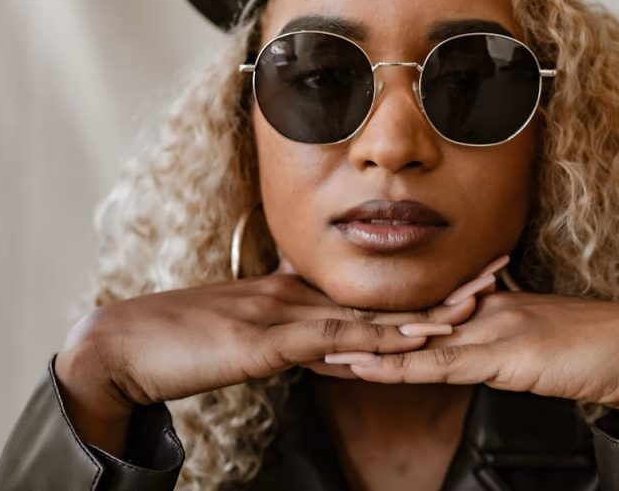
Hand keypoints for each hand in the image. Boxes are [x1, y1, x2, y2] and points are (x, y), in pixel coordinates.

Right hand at [53, 255, 501, 453]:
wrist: (121, 346)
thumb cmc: (176, 343)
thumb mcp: (239, 340)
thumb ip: (279, 337)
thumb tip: (315, 344)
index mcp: (292, 297)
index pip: (366, 291)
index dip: (417, 286)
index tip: (461, 281)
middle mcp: (296, 299)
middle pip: (383, 294)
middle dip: (442, 287)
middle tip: (497, 271)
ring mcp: (283, 317)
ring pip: (369, 313)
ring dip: (424, 311)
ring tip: (476, 304)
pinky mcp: (268, 341)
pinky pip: (332, 340)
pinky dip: (376, 338)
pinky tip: (411, 338)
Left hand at [327, 290, 618, 440]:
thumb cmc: (601, 347)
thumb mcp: (544, 342)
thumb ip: (511, 341)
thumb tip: (485, 347)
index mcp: (494, 303)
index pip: (426, 305)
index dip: (382, 309)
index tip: (340, 309)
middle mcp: (485, 309)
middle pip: (408, 314)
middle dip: (357, 319)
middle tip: (305, 316)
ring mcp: (491, 329)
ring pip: (413, 337)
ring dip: (361, 341)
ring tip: (313, 342)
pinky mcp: (502, 356)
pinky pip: (437, 363)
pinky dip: (396, 364)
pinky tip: (362, 364)